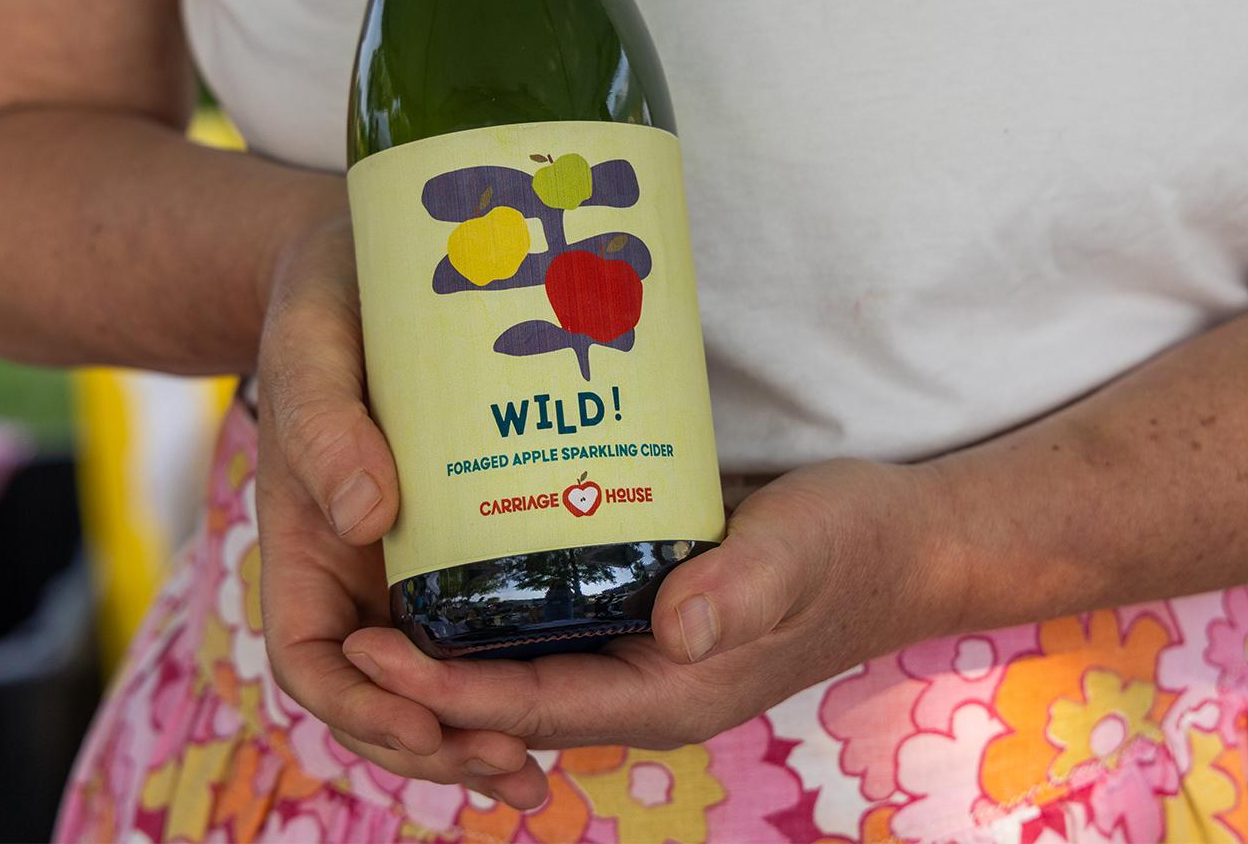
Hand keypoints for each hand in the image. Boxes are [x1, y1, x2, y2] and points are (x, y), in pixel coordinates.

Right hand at [253, 217, 551, 807]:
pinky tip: (577, 685)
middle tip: (514, 768)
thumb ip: (325, 422)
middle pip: (379, 691)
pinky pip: (486, 616)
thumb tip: (369, 518)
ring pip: (436, 671)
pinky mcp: (470, 529)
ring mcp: (414, 555)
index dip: (362, 710)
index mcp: (306, 540)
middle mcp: (357, 565)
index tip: (427, 730)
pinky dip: (515, 665)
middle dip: (434, 744)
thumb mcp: (313, 343)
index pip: (312, 661)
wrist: (371, 254)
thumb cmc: (328, 296)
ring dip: (478, 728)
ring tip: (542, 768)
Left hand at [341, 459, 949, 750]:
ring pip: (524, 656)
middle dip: (420, 668)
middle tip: (337, 610)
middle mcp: (643, 683)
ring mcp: (645, 650)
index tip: (361, 644)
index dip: (437, 685)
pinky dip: (501, 592)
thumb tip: (671, 629)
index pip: (524, 706)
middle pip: (505, 693)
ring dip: (451, 630)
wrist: (911, 541)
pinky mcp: (648, 609)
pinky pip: (556, 616)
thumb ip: (741, 590)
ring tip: (374, 577)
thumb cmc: (855, 546)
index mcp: (666, 694)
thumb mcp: (800, 552)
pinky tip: (460, 541)